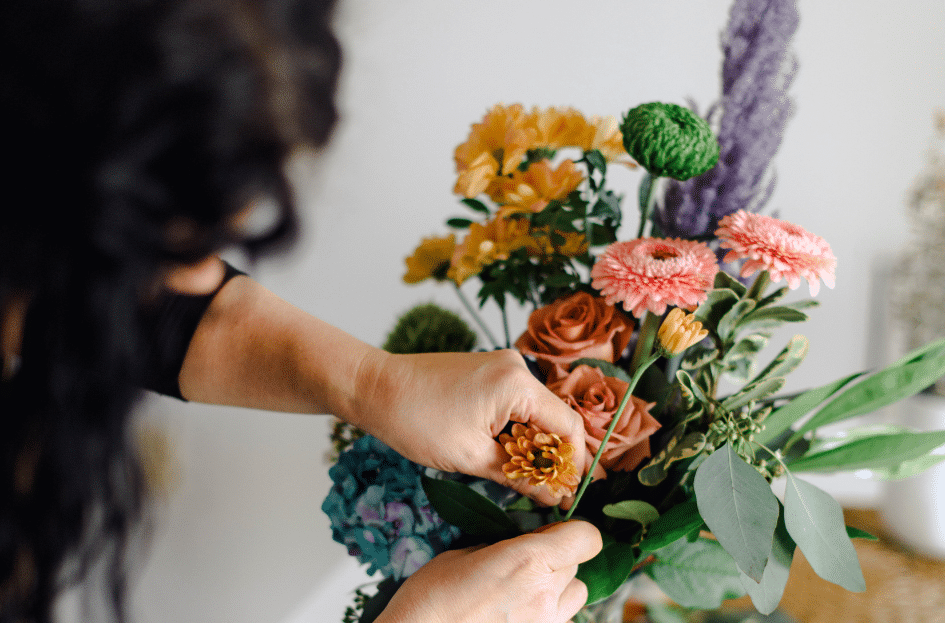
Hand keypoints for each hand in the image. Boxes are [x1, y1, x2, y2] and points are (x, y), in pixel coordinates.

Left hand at [354, 349, 585, 505]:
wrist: (375, 387)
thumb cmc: (416, 419)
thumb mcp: (470, 457)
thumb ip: (519, 477)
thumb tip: (555, 497)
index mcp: (517, 384)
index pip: (568, 426)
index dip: (575, 464)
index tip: (573, 493)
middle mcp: (517, 367)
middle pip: (556, 419)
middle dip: (556, 458)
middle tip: (555, 494)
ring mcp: (503, 366)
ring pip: (536, 413)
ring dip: (536, 447)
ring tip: (531, 480)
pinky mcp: (489, 372)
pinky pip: (518, 404)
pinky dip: (519, 431)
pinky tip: (510, 456)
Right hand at [376, 521, 602, 622]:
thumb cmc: (431, 598)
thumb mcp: (463, 556)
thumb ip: (502, 548)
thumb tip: (520, 546)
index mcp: (528, 561)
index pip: (586, 538)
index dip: (575, 532)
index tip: (554, 532)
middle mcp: (545, 594)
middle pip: (577, 565)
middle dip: (557, 558)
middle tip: (524, 562)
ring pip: (576, 595)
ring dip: (558, 588)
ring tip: (523, 591)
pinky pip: (560, 621)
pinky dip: (548, 614)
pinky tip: (517, 615)